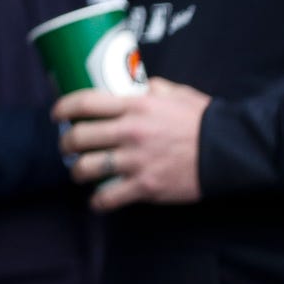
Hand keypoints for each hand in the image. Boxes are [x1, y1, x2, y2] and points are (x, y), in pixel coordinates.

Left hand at [54, 78, 210, 211]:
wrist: (227, 151)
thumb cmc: (203, 119)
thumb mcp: (175, 92)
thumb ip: (151, 88)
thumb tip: (134, 83)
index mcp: (134, 106)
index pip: (85, 103)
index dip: (63, 108)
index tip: (56, 114)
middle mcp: (129, 132)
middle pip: (79, 137)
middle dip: (66, 143)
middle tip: (67, 146)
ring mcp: (135, 161)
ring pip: (86, 168)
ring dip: (76, 171)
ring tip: (78, 172)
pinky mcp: (146, 186)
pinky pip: (109, 196)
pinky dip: (98, 201)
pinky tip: (97, 200)